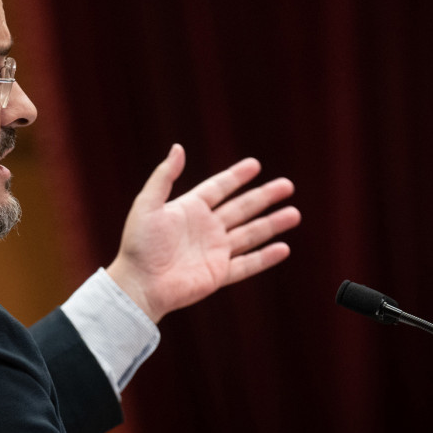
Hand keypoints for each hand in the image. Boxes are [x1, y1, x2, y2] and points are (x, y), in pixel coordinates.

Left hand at [106, 145, 300, 322]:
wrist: (138, 285)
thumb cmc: (138, 246)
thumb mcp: (147, 205)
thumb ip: (163, 177)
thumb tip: (178, 148)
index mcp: (189, 209)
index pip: (218, 188)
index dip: (236, 176)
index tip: (255, 165)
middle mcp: (205, 228)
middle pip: (241, 208)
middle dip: (264, 196)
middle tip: (287, 185)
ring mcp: (214, 251)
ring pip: (250, 234)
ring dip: (272, 224)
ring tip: (294, 213)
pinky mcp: (218, 274)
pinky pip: (247, 264)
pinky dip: (265, 257)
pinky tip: (283, 248)